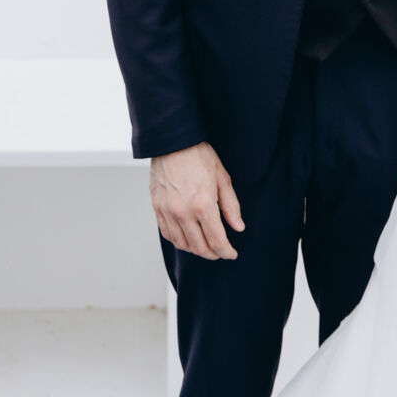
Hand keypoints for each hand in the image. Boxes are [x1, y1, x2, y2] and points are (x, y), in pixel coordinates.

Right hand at [151, 142, 244, 259]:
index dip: (226, 252)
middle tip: (221, 252)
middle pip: (200, 247)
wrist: (172, 142)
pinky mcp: (157, 208)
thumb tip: (238, 227)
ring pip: (182, 244)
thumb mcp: (222, 178)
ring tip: (206, 246)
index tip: (231, 254)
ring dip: (196, 250)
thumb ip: (231, 206)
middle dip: (213, 254)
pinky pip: (168, 234)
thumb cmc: (198, 156)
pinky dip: (179, 241)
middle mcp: (183, 213)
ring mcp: (168, 212)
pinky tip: (188, 238)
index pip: (217, 241)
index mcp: (203, 205)